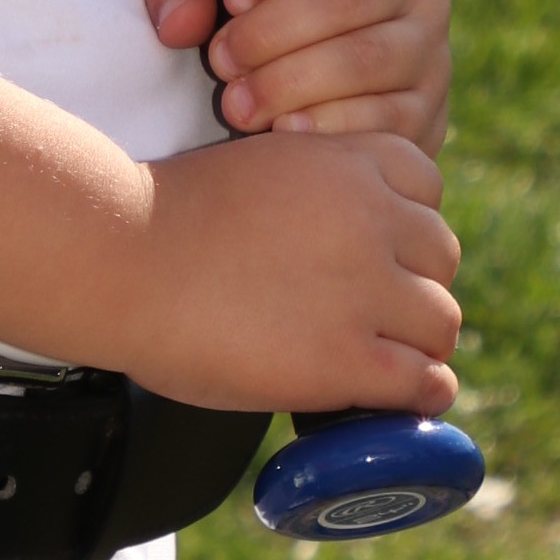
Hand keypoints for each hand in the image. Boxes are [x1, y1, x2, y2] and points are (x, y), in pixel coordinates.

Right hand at [125, 128, 461, 415]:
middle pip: (441, 254)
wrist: (117, 258)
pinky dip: (420, 393)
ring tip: (383, 360)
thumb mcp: (257, 170)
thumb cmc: (164, 220)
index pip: (426, 183)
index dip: (405, 221)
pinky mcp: (345, 357)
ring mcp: (362, 289)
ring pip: (441, 320)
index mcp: (343, 161)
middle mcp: (368, 216)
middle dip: (412, 281)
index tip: (376, 249)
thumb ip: (309, 191)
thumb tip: (333, 239)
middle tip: (371, 312)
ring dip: (417, 341)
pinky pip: (423, 380)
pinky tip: (401, 398)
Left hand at [144, 0, 450, 151]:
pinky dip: (333, 127)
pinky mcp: (432, 101)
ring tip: (238, 105)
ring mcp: (429, 40)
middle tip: (221, 62)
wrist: (345, 36)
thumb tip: (177, 26)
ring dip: (293, 85)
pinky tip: (284, 134)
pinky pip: (393, 116)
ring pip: (369, 58)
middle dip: (272, 32)